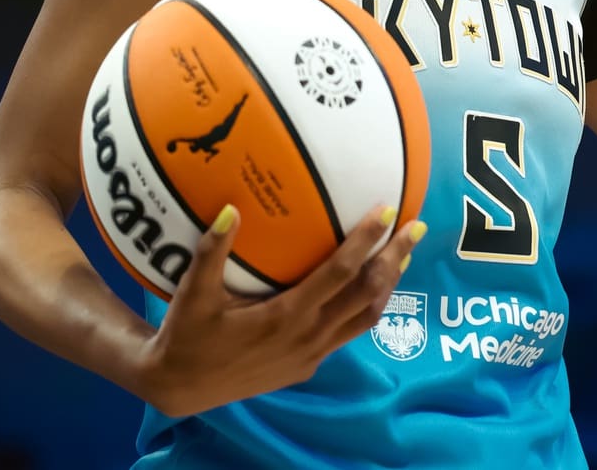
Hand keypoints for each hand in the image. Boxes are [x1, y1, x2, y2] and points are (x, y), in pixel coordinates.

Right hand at [139, 203, 426, 417]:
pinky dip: (364, 308)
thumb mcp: (192, 295)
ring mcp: (311, 355)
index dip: (366, 242)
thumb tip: (230, 208)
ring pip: (365, 318)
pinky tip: (365, 290)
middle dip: (395, 259)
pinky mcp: (307, 367)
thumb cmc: (187, 336)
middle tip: (416, 227)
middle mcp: (308, 337)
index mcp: (286, 316)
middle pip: (367, 294)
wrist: (179, 388)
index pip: (340, 273)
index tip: (389, 211)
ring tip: (402, 256)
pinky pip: (347, 334)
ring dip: (387, 286)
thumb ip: (211, 252)